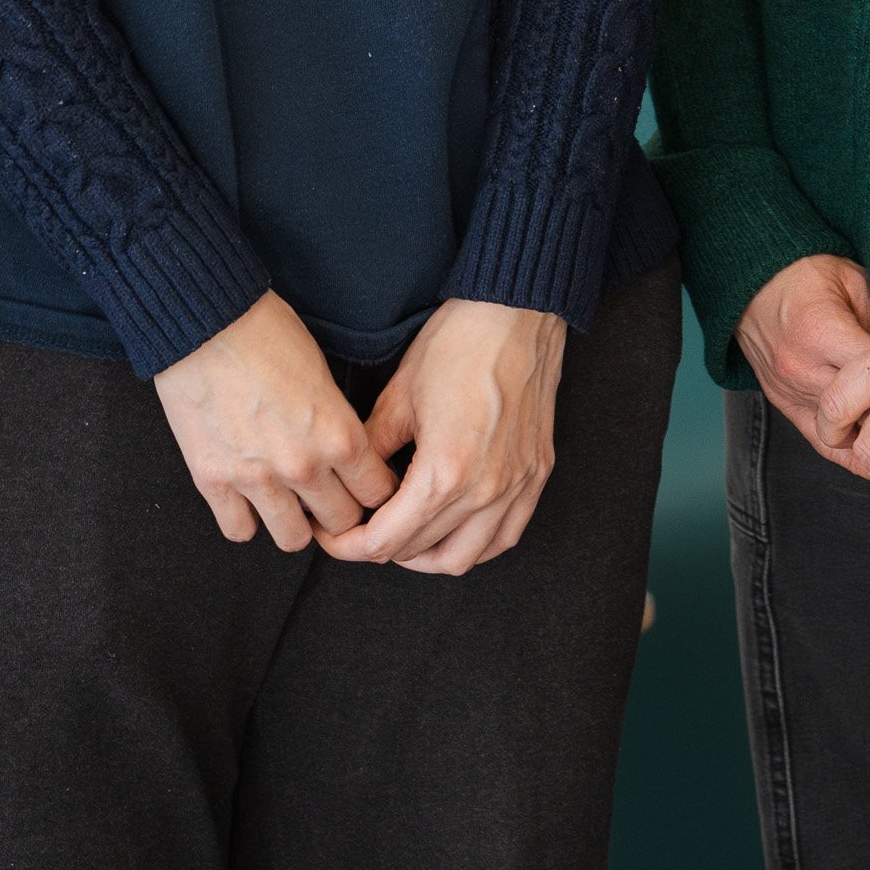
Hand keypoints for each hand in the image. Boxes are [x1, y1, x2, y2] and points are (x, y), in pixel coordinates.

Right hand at [152, 290, 397, 552]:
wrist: (204, 322)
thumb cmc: (265, 333)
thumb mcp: (323, 374)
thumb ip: (336, 423)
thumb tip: (342, 454)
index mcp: (338, 435)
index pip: (377, 494)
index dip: (374, 491)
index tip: (364, 487)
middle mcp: (302, 466)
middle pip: (340, 522)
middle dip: (338, 510)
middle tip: (328, 495)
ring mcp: (256, 478)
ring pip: (293, 539)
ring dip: (295, 521)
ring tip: (289, 502)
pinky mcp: (213, 480)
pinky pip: (239, 530)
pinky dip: (246, 519)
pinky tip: (248, 499)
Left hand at [326, 297, 567, 574]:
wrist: (518, 310)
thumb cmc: (458, 342)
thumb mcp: (399, 395)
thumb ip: (372, 449)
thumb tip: (351, 484)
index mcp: (445, 472)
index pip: (386, 540)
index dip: (349, 546)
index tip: (333, 538)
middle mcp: (486, 491)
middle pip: (419, 551)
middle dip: (380, 549)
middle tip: (358, 532)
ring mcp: (517, 486)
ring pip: (464, 558)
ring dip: (426, 556)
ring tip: (401, 538)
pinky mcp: (537, 475)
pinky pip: (505, 536)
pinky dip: (474, 545)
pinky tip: (452, 530)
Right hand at [733, 253, 869, 441]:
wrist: (755, 284)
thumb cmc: (809, 275)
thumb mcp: (854, 282)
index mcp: (822, 332)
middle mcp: (804, 368)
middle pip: (862, 410)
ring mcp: (791, 392)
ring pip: (844, 434)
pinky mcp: (785, 405)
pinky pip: (821, 443)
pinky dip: (851, 456)